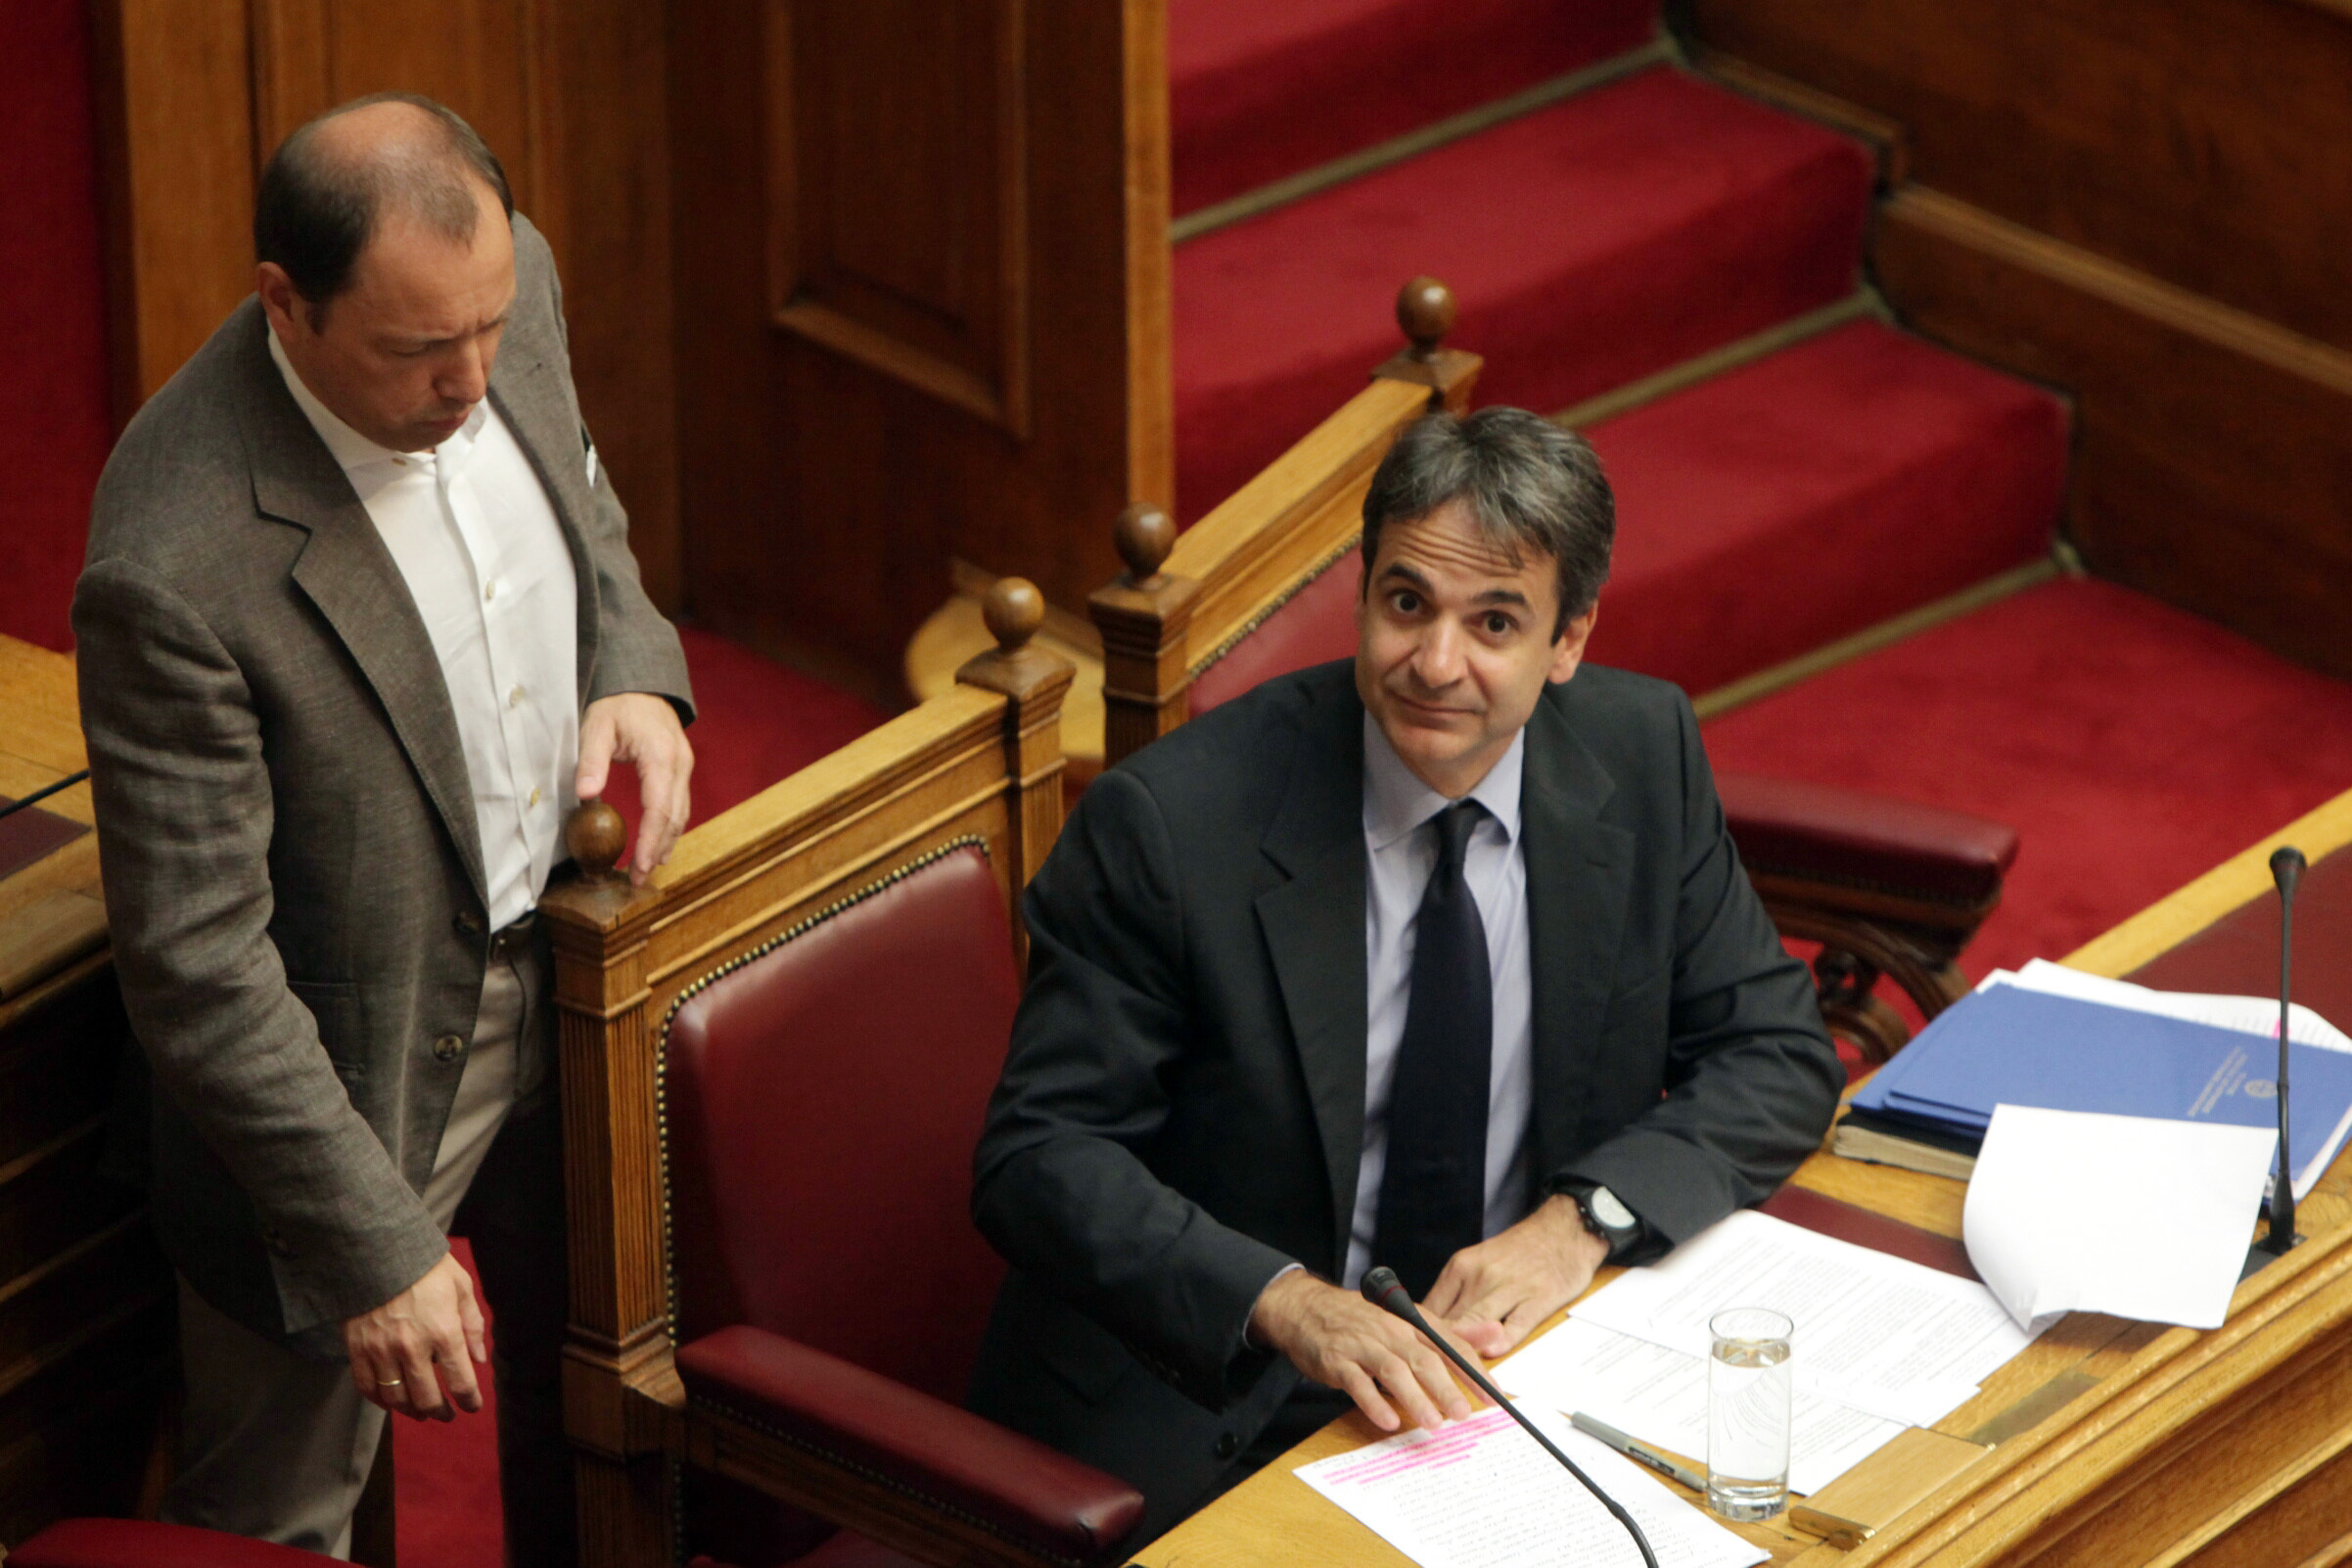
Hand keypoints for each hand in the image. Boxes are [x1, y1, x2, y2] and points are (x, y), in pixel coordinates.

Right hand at [342, 1252, 488, 1421]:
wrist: (377, 1251)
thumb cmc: (426, 1267)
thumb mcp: (461, 1286)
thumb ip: (473, 1325)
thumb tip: (479, 1359)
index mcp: (444, 1332)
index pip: (460, 1381)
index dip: (469, 1400)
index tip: (473, 1406)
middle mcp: (413, 1348)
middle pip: (427, 1399)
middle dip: (441, 1412)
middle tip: (447, 1414)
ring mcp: (381, 1351)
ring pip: (397, 1399)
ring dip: (412, 1412)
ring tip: (422, 1412)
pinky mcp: (357, 1350)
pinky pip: (368, 1388)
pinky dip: (381, 1401)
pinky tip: (392, 1401)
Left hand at [577, 692, 693, 883]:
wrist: (642, 686)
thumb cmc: (618, 705)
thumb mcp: (597, 726)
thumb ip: (592, 760)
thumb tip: (587, 794)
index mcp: (661, 755)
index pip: (659, 807)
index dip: (650, 840)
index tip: (639, 865)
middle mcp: (680, 764)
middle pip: (674, 816)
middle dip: (658, 850)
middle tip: (639, 878)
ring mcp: (685, 767)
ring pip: (681, 814)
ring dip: (666, 843)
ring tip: (647, 868)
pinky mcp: (681, 771)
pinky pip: (680, 805)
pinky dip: (669, 829)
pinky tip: (658, 845)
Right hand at [1248, 1269, 1482, 1433]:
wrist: (1307, 1308)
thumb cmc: (1363, 1320)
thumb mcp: (1409, 1318)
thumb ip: (1452, 1331)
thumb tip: (1495, 1332)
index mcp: (1411, 1320)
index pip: (1449, 1343)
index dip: (1473, 1370)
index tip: (1494, 1397)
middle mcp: (1389, 1329)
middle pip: (1423, 1358)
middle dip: (1446, 1387)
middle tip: (1464, 1415)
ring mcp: (1362, 1345)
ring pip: (1393, 1370)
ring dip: (1415, 1398)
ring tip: (1433, 1423)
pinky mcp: (1337, 1361)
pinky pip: (1357, 1383)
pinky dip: (1373, 1403)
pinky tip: (1388, 1422)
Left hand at [1423, 1195, 1607, 1360]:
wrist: (1563, 1228)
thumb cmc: (1518, 1251)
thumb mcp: (1477, 1260)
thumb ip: (1457, 1291)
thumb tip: (1430, 1323)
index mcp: (1461, 1267)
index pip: (1430, 1308)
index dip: (1420, 1335)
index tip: (1416, 1355)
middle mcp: (1480, 1276)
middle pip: (1450, 1320)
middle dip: (1438, 1349)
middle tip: (1428, 1375)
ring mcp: (1510, 1288)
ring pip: (1476, 1322)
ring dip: (1464, 1348)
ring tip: (1453, 1372)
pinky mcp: (1538, 1299)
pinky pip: (1516, 1324)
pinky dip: (1503, 1340)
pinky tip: (1493, 1352)